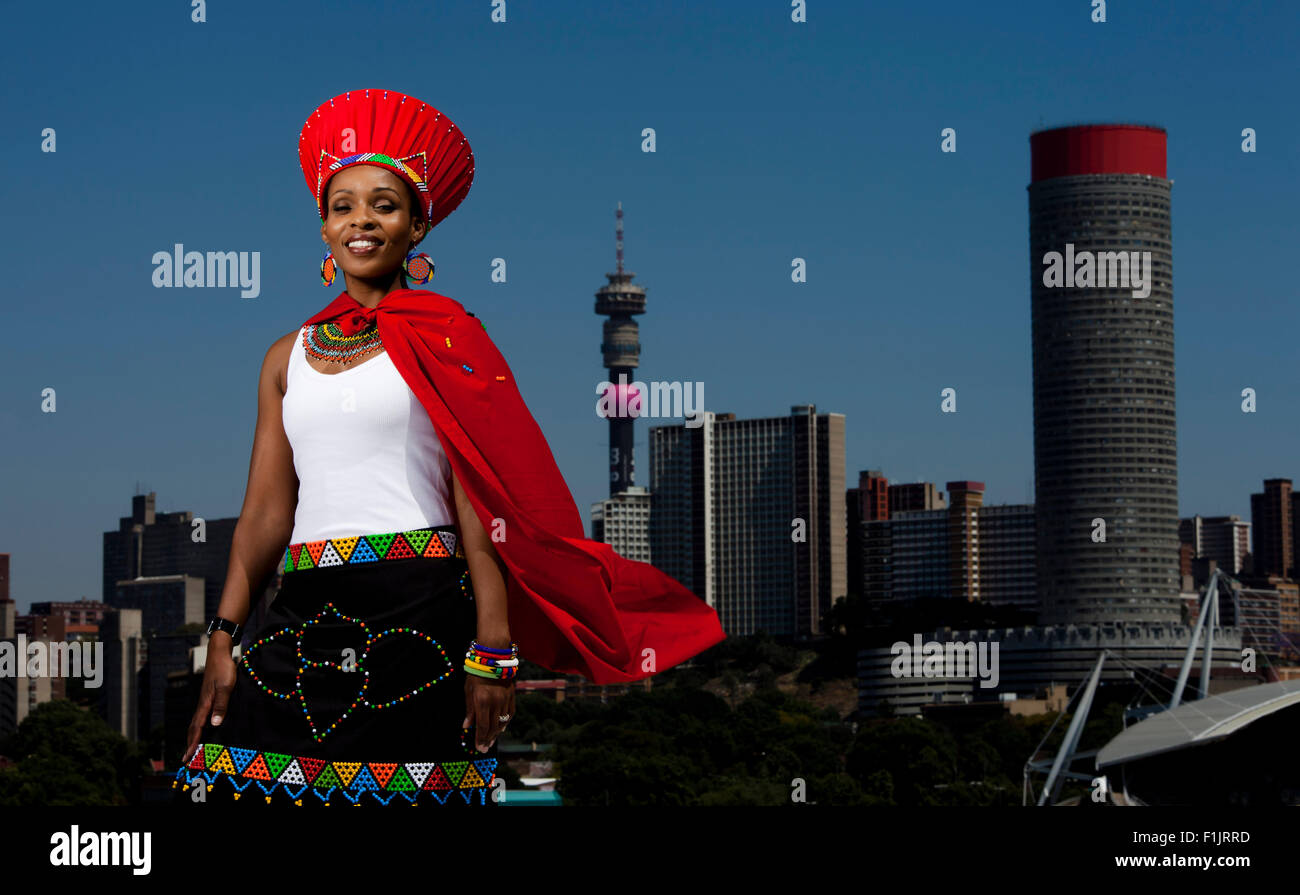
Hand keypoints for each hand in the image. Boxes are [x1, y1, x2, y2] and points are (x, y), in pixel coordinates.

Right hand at [182, 635, 237, 764]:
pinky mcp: (209, 697)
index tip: (186, 758)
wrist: (219, 653)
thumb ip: (221, 705)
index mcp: (205, 705)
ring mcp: (205, 701)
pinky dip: (199, 727)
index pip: (197, 729)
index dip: (192, 744)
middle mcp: (202, 705)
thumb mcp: (226, 687)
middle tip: (185, 759)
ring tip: (192, 748)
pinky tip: (204, 728)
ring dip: (193, 736)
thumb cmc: (224, 669)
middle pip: (193, 728)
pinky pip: (201, 716)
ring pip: (196, 722)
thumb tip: (214, 725)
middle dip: (189, 744)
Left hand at [463, 673, 514, 751]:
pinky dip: (505, 723)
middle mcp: (495, 703)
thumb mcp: (468, 692)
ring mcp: (505, 700)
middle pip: (493, 727)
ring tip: (491, 741)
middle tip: (484, 748)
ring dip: (496, 734)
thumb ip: (469, 710)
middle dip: (488, 739)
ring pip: (502, 722)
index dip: (480, 739)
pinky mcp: (511, 696)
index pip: (483, 726)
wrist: (493, 659)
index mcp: (482, 702)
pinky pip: (510, 714)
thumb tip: (466, 726)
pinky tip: (501, 729)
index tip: (478, 748)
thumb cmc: (476, 674)